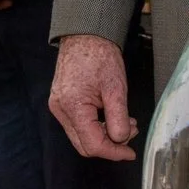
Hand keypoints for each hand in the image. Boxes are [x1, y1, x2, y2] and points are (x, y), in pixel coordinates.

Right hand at [50, 34, 135, 159]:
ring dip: (104, 136)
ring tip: (125, 122)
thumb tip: (121, 140)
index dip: (114, 152)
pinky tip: (110, 117)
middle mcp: (60, 110)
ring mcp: (58, 107)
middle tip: (130, 132)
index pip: (93, 145)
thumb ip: (119, 118)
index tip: (130, 153)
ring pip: (81, 137)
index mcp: (72, 106)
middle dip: (110, 145)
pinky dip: (95, 127)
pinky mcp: (60, 103)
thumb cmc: (100, 56)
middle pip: (84, 145)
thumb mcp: (116, 88)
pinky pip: (78, 125)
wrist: (85, 35)